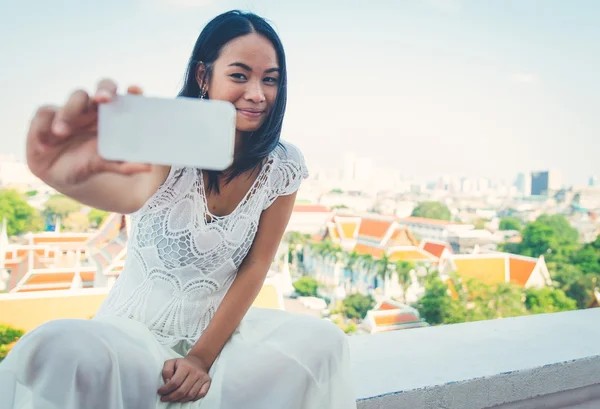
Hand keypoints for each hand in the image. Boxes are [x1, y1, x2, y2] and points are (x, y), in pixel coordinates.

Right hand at [25, 79, 151, 187]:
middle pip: (103, 88)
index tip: (136, 91)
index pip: (125, 99)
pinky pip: (45, 112)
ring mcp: (72, 110)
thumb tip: (148, 166)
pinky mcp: (47, 117)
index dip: (132, 93)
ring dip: (69, 111)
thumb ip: (123, 165)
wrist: (58, 174)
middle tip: (103, 98)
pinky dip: (46, 123)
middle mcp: (94, 109)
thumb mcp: (103, 165)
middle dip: (105, 90)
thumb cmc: (87, 164)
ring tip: (62, 132)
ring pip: (75, 98)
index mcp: (112, 118)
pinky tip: (46, 141)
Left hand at [157, 355, 211, 402]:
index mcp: (185, 366)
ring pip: (190, 395)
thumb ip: (166, 371)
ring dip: (179, 400)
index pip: (174, 382)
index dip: (166, 390)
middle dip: (171, 397)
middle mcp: (195, 372)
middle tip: (164, 398)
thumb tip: (167, 383)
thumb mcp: (171, 362)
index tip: (160, 392)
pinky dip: (192, 399)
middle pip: (182, 391)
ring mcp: (202, 378)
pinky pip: (200, 395)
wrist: (198, 361)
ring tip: (173, 399)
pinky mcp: (207, 382)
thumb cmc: (182, 364)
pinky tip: (184, 397)